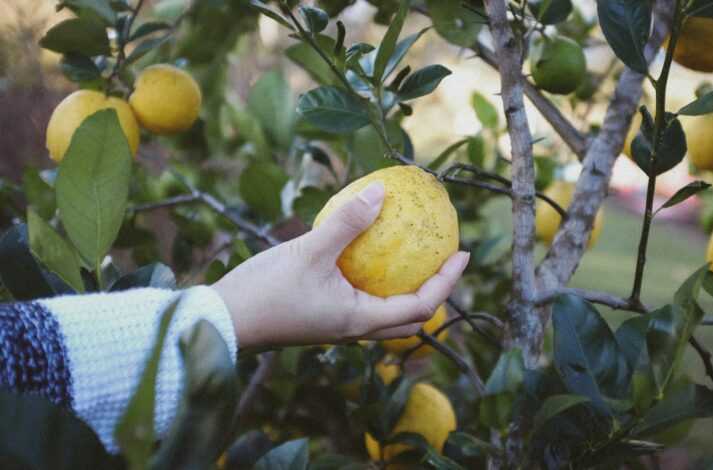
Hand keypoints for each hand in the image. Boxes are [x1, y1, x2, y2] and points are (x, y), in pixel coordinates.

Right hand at [213, 182, 469, 347]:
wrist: (223, 321)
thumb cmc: (266, 291)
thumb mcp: (310, 250)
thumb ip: (347, 222)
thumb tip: (382, 191)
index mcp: (360, 319)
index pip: (421, 306)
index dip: (448, 281)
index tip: (464, 253)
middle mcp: (354, 328)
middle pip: (409, 318)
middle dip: (435, 291)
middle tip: (445, 259)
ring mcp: (338, 325)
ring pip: (386, 314)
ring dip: (408, 290)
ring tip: (414, 257)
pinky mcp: (322, 317)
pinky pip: (363, 301)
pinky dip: (378, 283)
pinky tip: (368, 253)